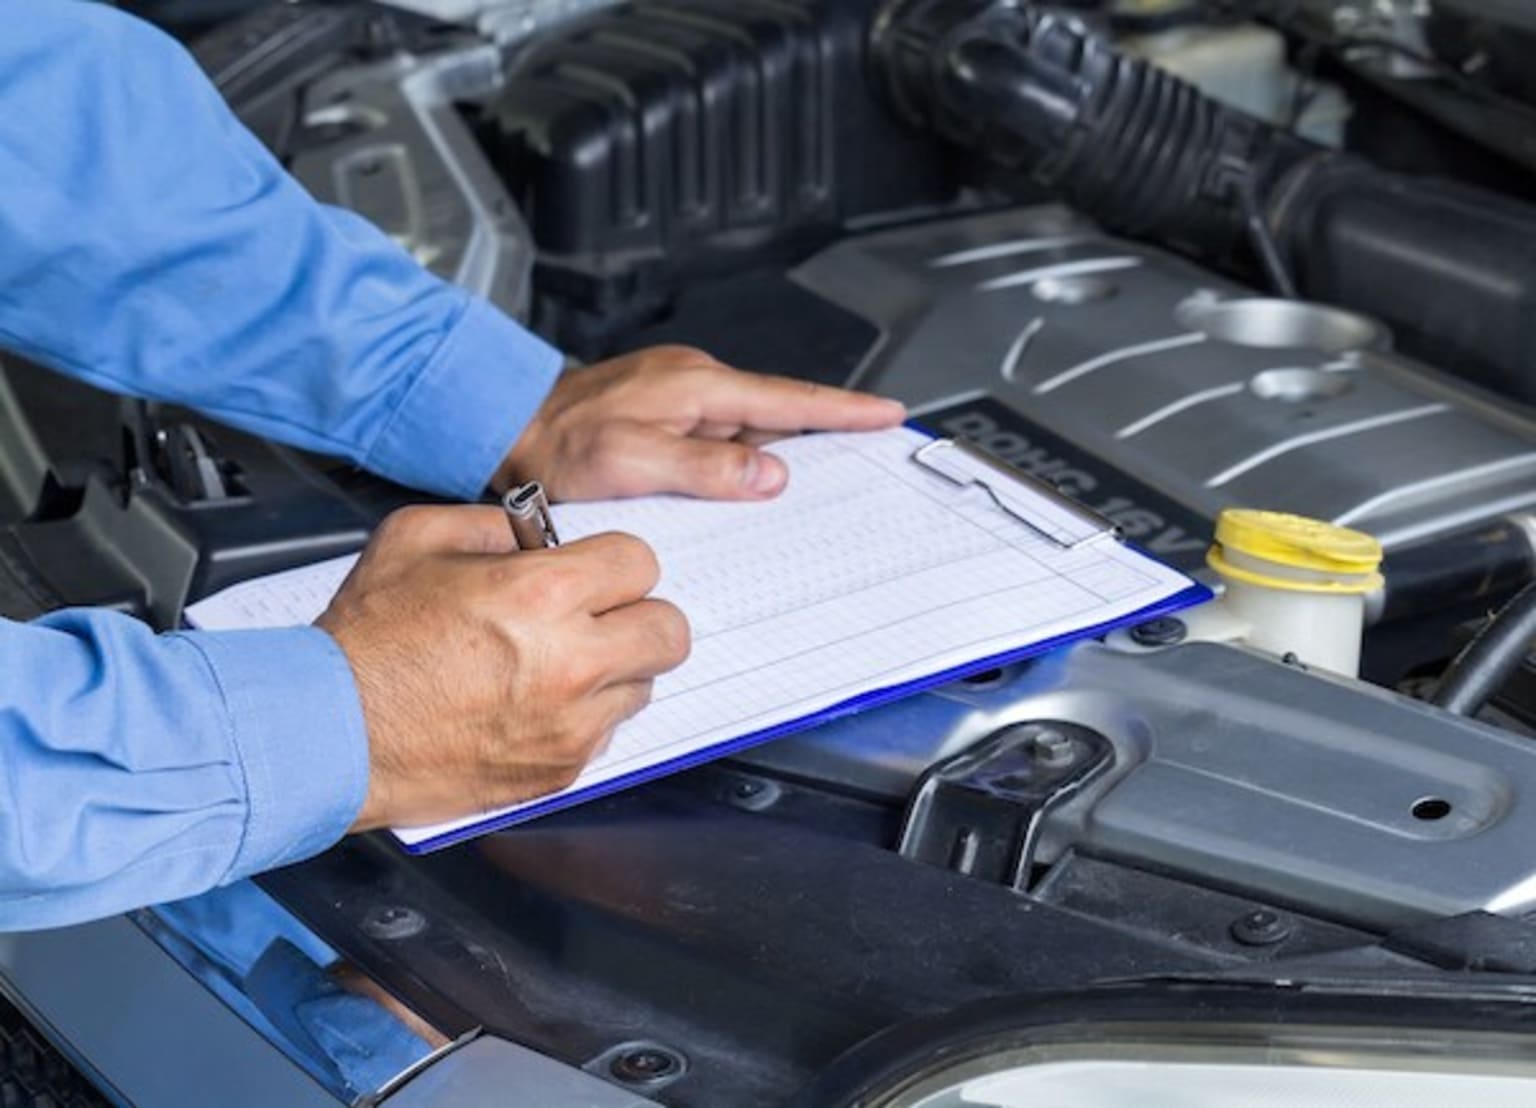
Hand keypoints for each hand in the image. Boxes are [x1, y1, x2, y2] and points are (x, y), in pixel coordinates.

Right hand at [315, 505, 689, 830]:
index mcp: (542, 595)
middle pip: (669, 631)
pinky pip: (608, 732)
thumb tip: (536, 535)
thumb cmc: (367, 642)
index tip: (592, 571)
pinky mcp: (561, 770)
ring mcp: (571, 724)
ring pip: (643, 684)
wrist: (331, 732)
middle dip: (637, 614)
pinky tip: (532, 702)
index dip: (614, 563)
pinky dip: (583, 715)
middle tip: (598, 615)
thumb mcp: (416, 537)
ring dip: (613, 668)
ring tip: (554, 662)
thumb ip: (492, 524)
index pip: (642, 563)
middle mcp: (570, 663)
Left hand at [496, 345, 906, 500]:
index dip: (845, 410)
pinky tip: (746, 480)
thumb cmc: (558, 445)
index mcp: (697, 388)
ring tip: (814, 477)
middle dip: (826, 430)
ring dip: (781, 448)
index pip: (791, 399)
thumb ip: (707, 467)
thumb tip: (770, 472)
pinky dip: (744, 454)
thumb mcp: (635, 462)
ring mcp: (680, 397)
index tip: (886, 414)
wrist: (507, 428)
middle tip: (868, 447)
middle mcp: (694, 384)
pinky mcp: (664, 414)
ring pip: (750, 424)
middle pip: (779, 411)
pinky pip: (722, 433)